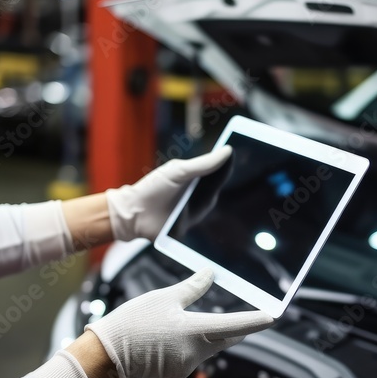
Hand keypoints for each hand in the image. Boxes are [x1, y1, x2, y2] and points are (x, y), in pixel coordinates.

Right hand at [85, 268, 273, 377]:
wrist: (107, 354)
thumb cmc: (133, 322)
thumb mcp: (165, 298)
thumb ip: (193, 287)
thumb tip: (210, 274)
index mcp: (195, 331)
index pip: (235, 325)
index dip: (256, 320)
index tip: (273, 317)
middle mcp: (196, 352)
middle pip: (226, 338)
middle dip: (235, 328)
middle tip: (245, 316)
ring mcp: (187, 366)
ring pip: (210, 347)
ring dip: (209, 335)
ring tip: (186, 321)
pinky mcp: (178, 373)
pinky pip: (194, 356)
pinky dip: (192, 345)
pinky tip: (173, 337)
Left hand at [106, 145, 232, 241]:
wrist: (133, 214)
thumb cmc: (153, 188)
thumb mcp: (179, 172)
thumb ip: (203, 164)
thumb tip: (227, 151)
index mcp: (195, 179)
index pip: (217, 171)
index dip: (229, 165)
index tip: (242, 152)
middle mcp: (198, 195)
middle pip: (218, 187)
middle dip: (228, 178)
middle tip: (242, 167)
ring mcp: (195, 212)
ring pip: (211, 203)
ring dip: (216, 195)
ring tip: (220, 186)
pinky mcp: (190, 226)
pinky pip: (202, 220)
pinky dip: (204, 212)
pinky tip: (206, 203)